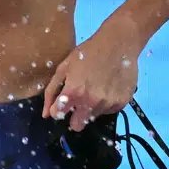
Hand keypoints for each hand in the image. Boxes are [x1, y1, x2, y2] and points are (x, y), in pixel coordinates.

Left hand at [43, 13, 145, 132]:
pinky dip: (107, 102)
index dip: (58, 109)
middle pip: (77, 125)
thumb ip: (52, 91)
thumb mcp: (64, 66)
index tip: (63, 102)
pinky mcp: (122, 102)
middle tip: (81, 100)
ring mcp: (108, 104)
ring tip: (98, 87)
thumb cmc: (89, 52)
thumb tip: (46, 114)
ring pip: (94, 117)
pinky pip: (109, 110)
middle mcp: (91, 102)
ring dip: (93, 107)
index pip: (58, 115)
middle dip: (76, 116)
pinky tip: (109, 87)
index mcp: (74, 92)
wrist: (120, 42)